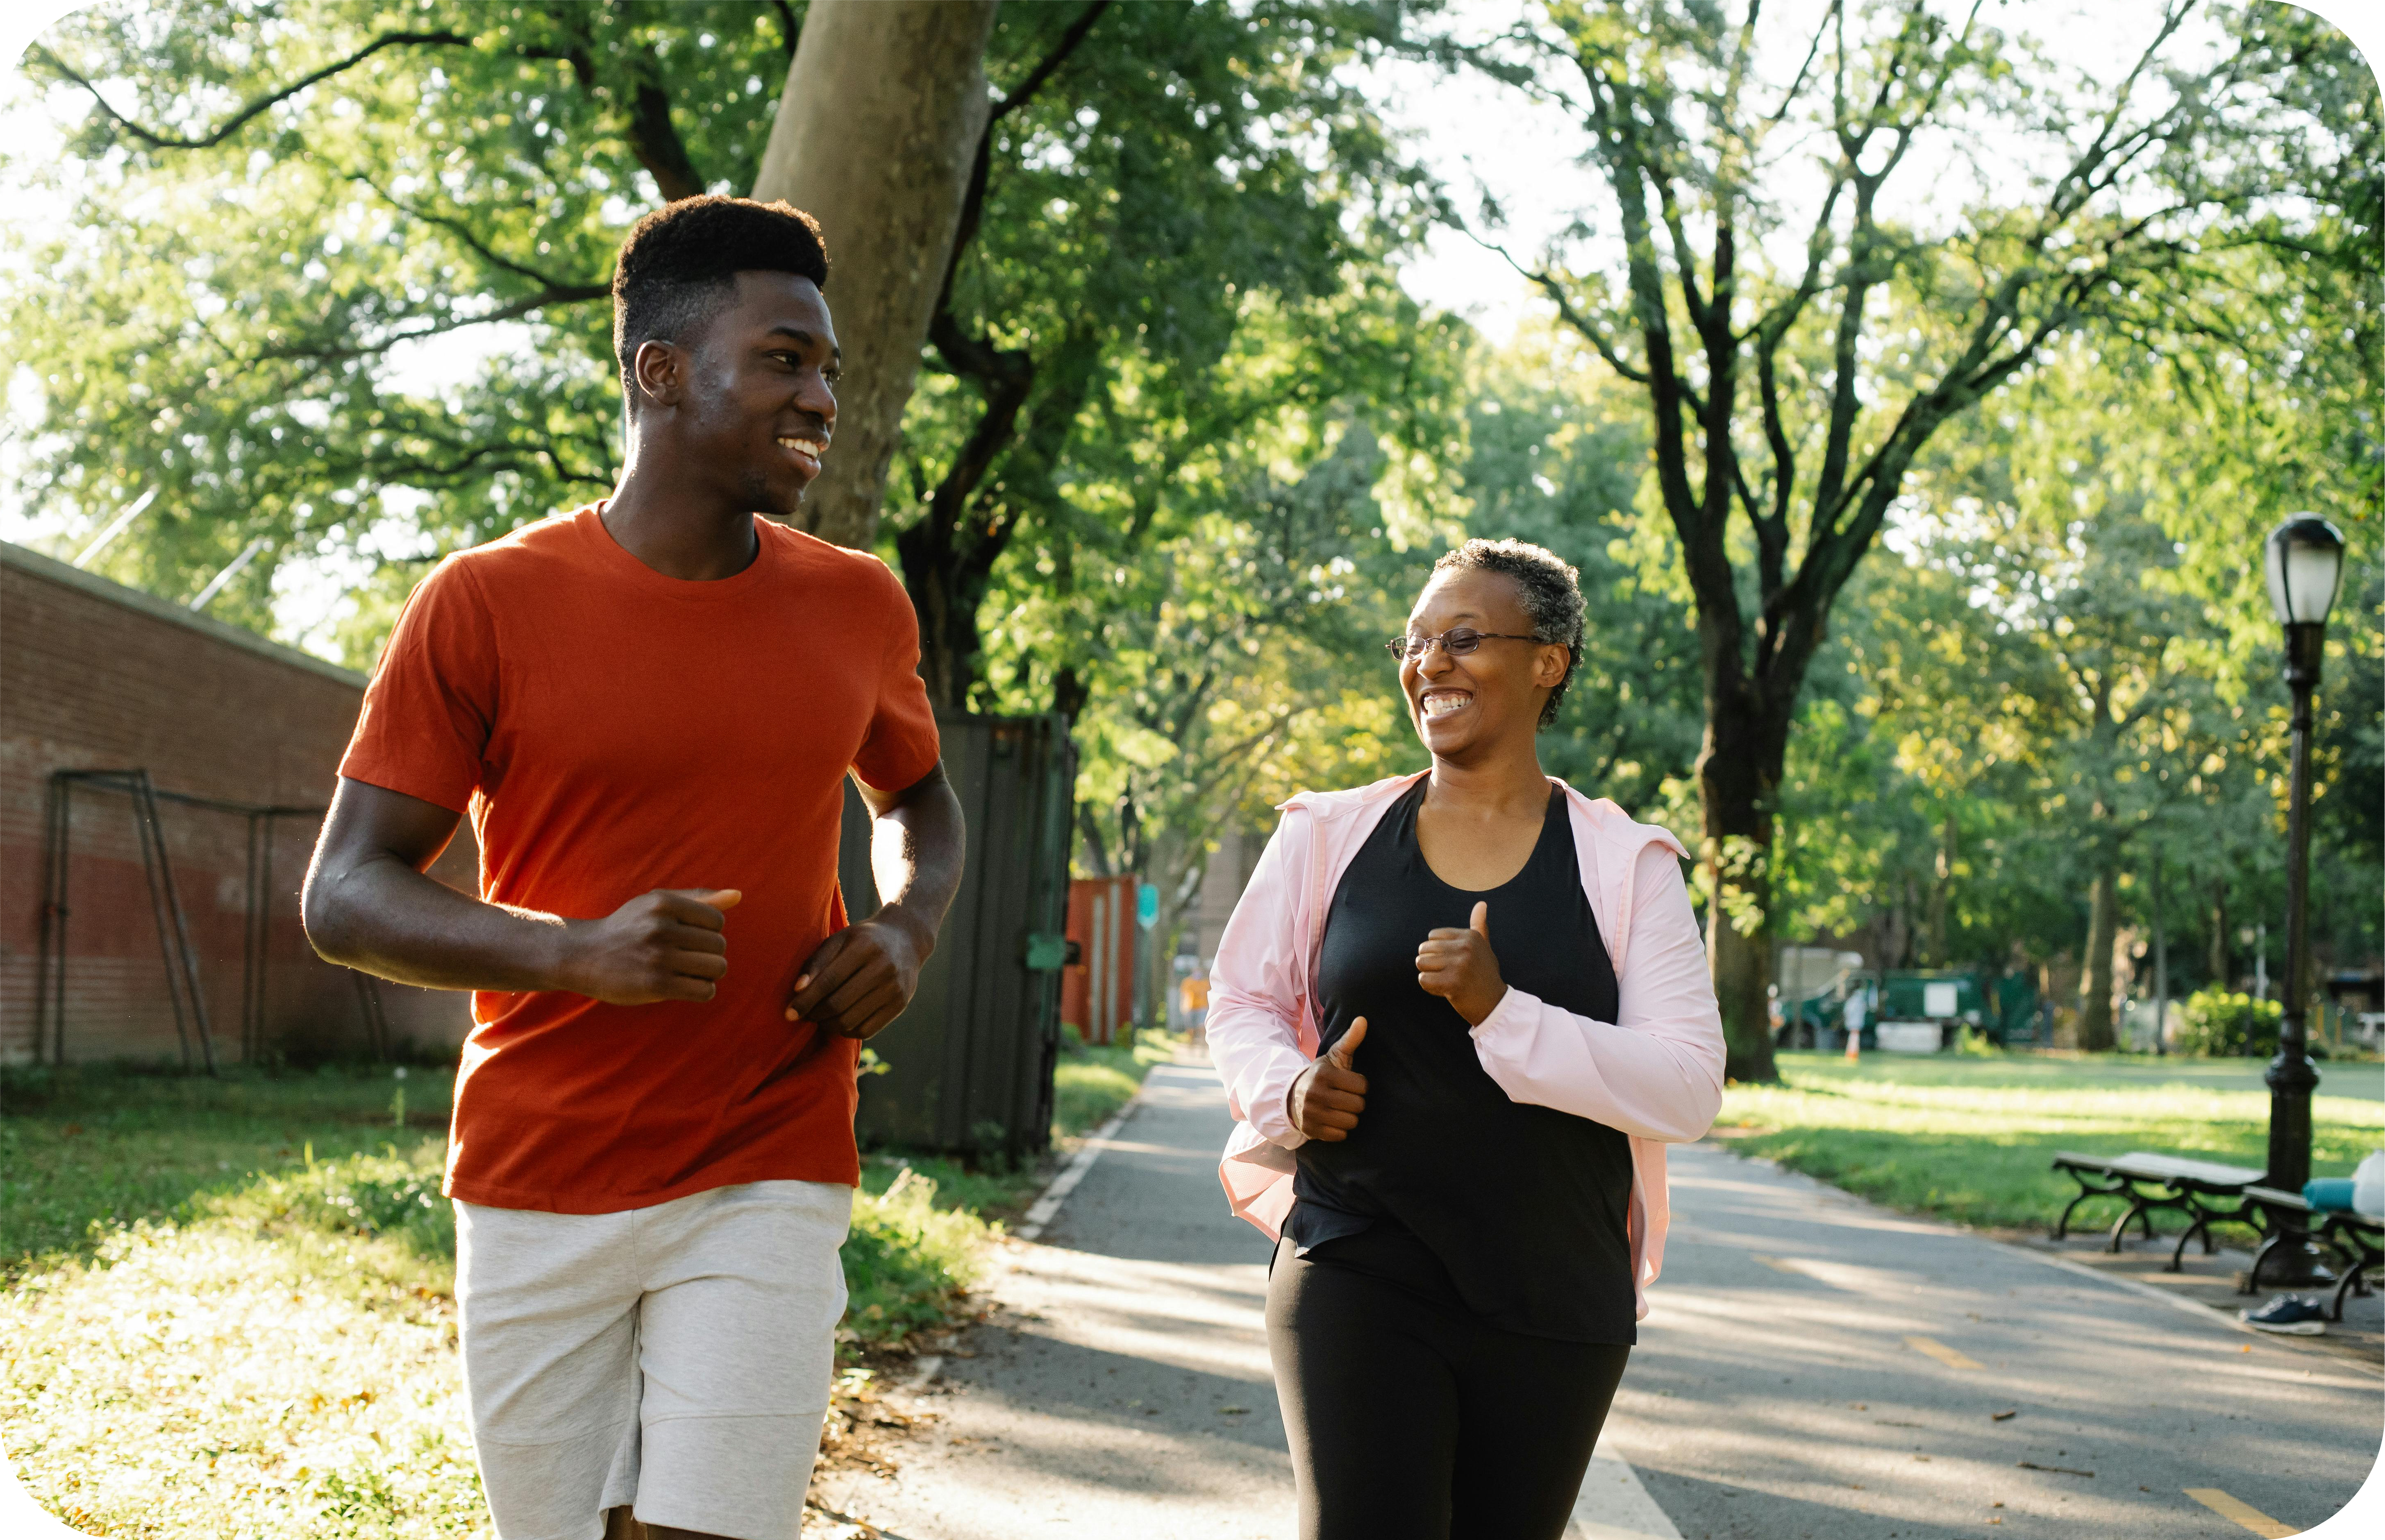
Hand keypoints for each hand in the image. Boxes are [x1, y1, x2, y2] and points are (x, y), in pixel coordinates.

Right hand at [561, 888, 738, 1004]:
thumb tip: (737, 896)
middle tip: (686, 957)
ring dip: (707, 974)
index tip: (689, 938)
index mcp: (663, 904)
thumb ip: (698, 899)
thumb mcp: (656, 904)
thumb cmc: (627, 928)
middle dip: (708, 954)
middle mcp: (661, 928)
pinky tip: (685, 986)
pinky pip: (704, 990)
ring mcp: (658, 957)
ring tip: (688, 972)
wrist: (582, 955)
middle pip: (718, 946)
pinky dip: (702, 990)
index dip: (708, 932)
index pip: (717, 921)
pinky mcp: (656, 984)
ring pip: (716, 968)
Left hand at [783, 907, 930, 1041]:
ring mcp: (894, 988)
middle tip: (804, 1014)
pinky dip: (846, 1031)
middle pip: (838, 1004)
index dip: (805, 1000)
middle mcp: (883, 968)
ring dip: (828, 1025)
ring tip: (820, 1017)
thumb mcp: (838, 940)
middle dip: (814, 1014)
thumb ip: (816, 963)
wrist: (906, 939)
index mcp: (864, 947)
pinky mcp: (899, 1005)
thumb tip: (797, 990)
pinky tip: (839, 1021)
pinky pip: (865, 1030)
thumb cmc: (862, 940)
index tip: (788, 1013)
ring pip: (850, 1021)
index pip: (828, 981)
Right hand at [1289, 1017, 1367, 1142]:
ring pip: (1351, 1122)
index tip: (1350, 1083)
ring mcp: (1311, 1113)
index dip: (1360, 1085)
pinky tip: (1333, 1120)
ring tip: (1340, 1108)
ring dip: (1349, 1117)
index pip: (1362, 1086)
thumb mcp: (1335, 1056)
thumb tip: (1363, 1019)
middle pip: (1358, 1106)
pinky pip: (1340, 1136)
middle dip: (1356, 1102)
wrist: (1294, 1095)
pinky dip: (1340, 1130)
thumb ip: (1351, 1040)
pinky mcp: (1310, 1130)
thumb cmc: (1323, 1075)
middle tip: (1345, 1097)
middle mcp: (1315, 1093)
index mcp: (1323, 1074)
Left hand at [1417, 900, 1505, 1024]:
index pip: (1433, 936)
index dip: (1437, 951)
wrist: (1494, 1004)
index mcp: (1470, 936)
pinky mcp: (1452, 983)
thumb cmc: (1485, 974)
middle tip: (1448, 973)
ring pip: (1421, 963)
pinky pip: (1423, 980)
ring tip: (1446, 981)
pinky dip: (1429, 987)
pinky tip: (1444, 990)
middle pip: (1424, 948)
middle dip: (1430, 963)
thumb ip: (1479, 926)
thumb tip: (1481, 903)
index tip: (1453, 962)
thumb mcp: (1484, 947)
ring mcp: (1459, 965)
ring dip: (1429, 975)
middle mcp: (1465, 947)